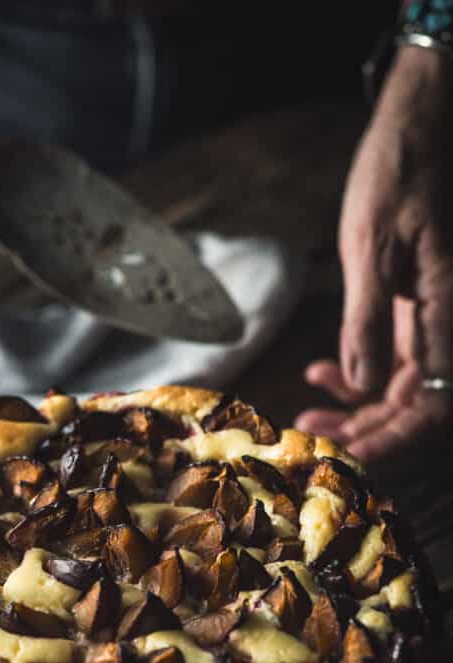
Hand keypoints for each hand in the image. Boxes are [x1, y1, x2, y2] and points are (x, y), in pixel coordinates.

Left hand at [296, 46, 452, 462]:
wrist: (420, 122)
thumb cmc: (399, 174)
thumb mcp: (371, 250)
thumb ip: (368, 322)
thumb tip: (361, 387)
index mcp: (450, 311)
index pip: (432, 402)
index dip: (394, 439)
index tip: (349, 457)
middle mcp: (449, 321)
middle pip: (416, 402)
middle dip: (366, 429)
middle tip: (312, 438)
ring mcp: (434, 315)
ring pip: (402, 385)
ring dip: (357, 406)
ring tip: (307, 412)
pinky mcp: (418, 304)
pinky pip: (395, 355)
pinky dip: (359, 371)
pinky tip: (322, 373)